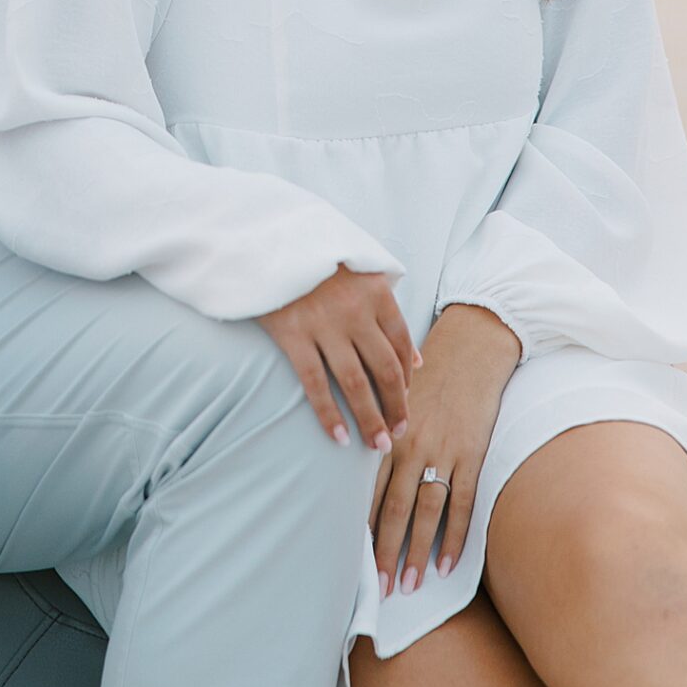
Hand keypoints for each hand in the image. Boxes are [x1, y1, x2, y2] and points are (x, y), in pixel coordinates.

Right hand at [258, 266, 418, 448]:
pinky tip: (340, 437)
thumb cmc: (320, 261)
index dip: (406, 380)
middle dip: (395, 407)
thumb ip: (389, 314)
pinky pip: (315, 383)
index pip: (401, 346)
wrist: (271, 242)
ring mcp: (324, 324)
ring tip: (377, 444)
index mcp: (377, 292)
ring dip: (370, 418)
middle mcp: (355, 310)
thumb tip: (415, 363)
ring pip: (355, 382)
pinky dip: (329, 414)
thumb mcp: (362, 275)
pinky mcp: (293, 335)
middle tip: (398, 434)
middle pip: (385, 370)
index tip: (404, 402)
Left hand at [371, 302, 520, 593]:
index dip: (361, 526)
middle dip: (385, 550)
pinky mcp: (472, 454)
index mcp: (388, 432)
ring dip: (417, 551)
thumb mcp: (393, 399)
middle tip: (377, 587)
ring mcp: (443, 451)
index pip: (369, 490)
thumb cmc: (427, 373)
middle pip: (394, 507)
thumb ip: (378, 433)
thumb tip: (357, 468)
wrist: (470, 347)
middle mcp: (411, 445)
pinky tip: (447, 564)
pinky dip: (455, 536)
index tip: (352, 559)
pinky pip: (462, 503)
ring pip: (426, 511)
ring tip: (410, 584)